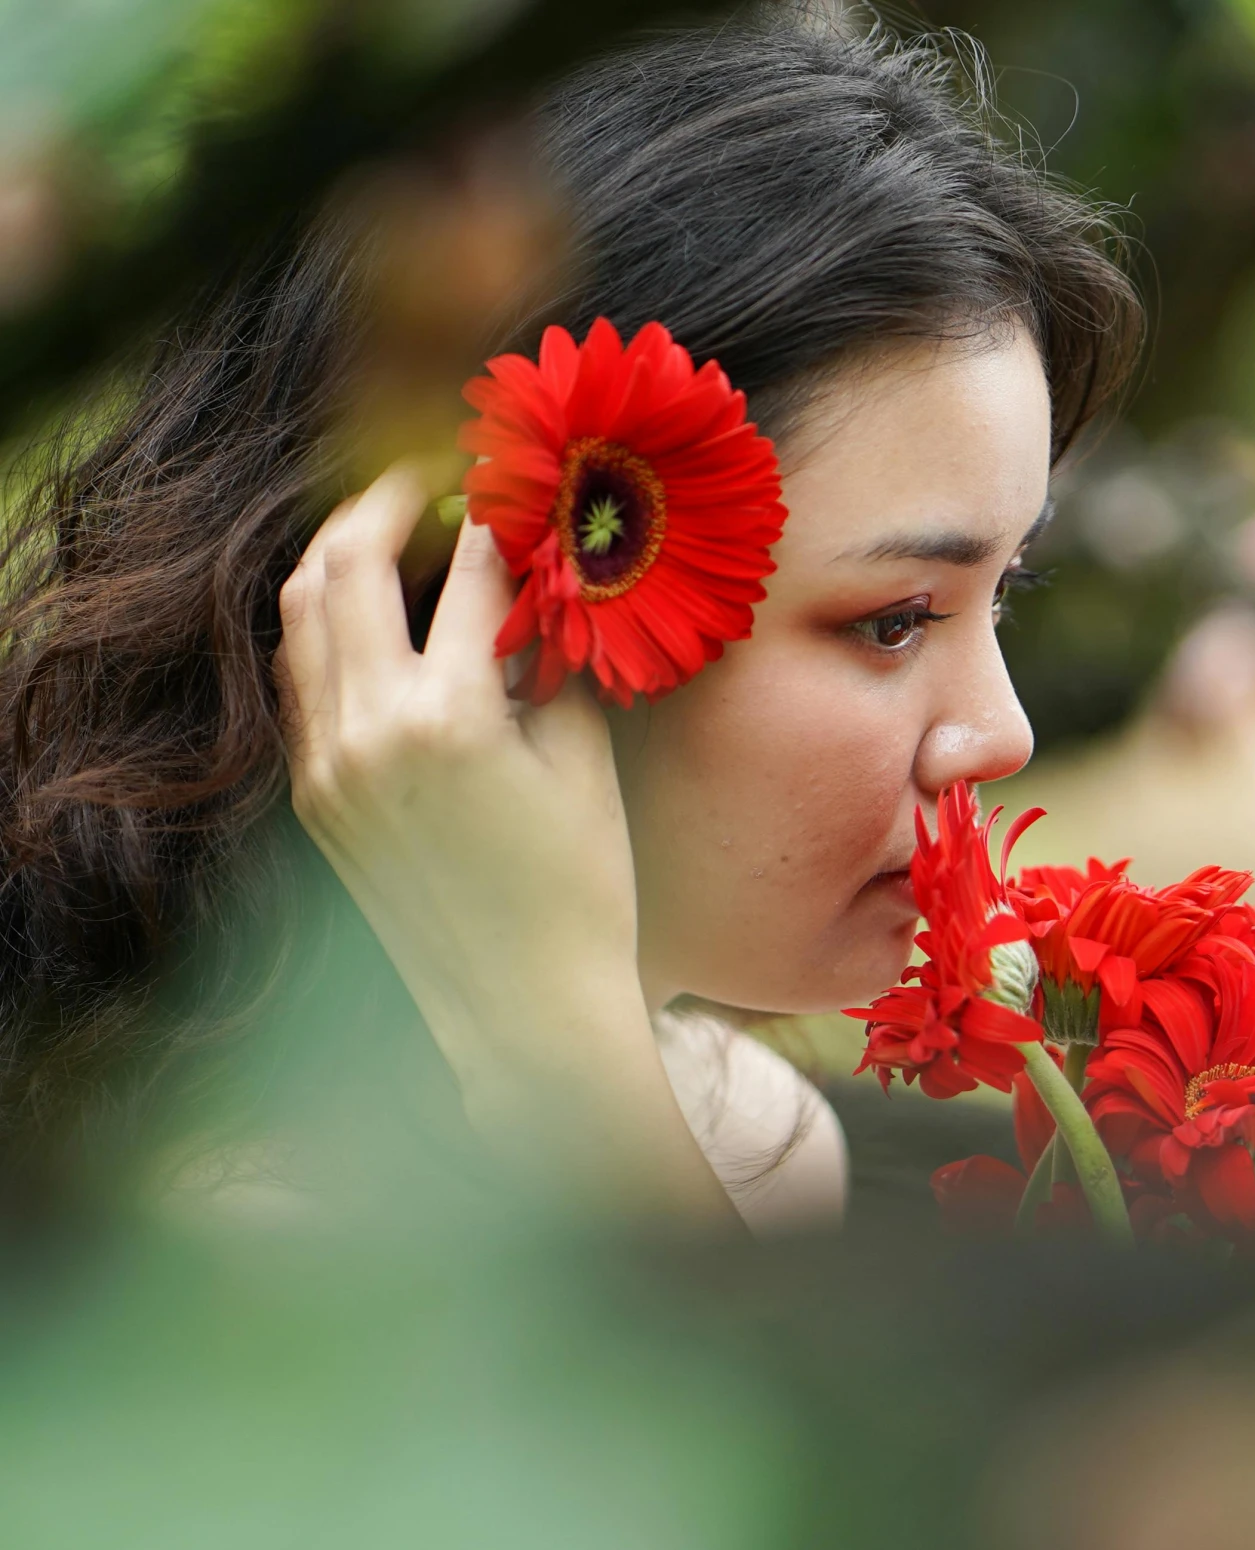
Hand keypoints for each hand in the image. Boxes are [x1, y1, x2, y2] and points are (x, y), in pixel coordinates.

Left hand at [277, 464, 733, 1222]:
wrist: (522, 1009)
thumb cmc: (581, 893)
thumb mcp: (586, 763)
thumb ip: (558, 663)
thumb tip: (551, 585)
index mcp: (449, 720)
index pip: (468, 571)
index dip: (500, 510)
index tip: (519, 474)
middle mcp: (369, 731)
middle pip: (347, 561)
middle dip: (389, 498)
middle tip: (435, 470)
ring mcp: (329, 764)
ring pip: (303, 611)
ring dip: (344, 553)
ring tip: (394, 523)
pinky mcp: (317, 795)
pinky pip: (304, 674)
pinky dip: (333, 622)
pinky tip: (380, 612)